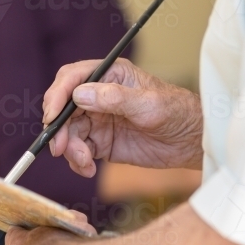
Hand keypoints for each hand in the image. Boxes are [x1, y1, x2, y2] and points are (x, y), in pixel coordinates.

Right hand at [43, 58, 202, 176]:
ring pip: (68, 132)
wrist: (192, 142)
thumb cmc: (177, 112)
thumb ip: (114, 98)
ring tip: (85, 162)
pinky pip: (78, 150)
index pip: (72, 78)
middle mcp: (98, 95)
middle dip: (59, 128)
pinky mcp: (100, 142)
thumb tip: (79, 95)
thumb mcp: (148, 103)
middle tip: (60, 148)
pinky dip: (78, 161)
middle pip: (64, 107)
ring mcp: (98, 119)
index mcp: (109, 75)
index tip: (52, 115)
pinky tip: (89, 169)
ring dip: (70, 149)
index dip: (57, 95)